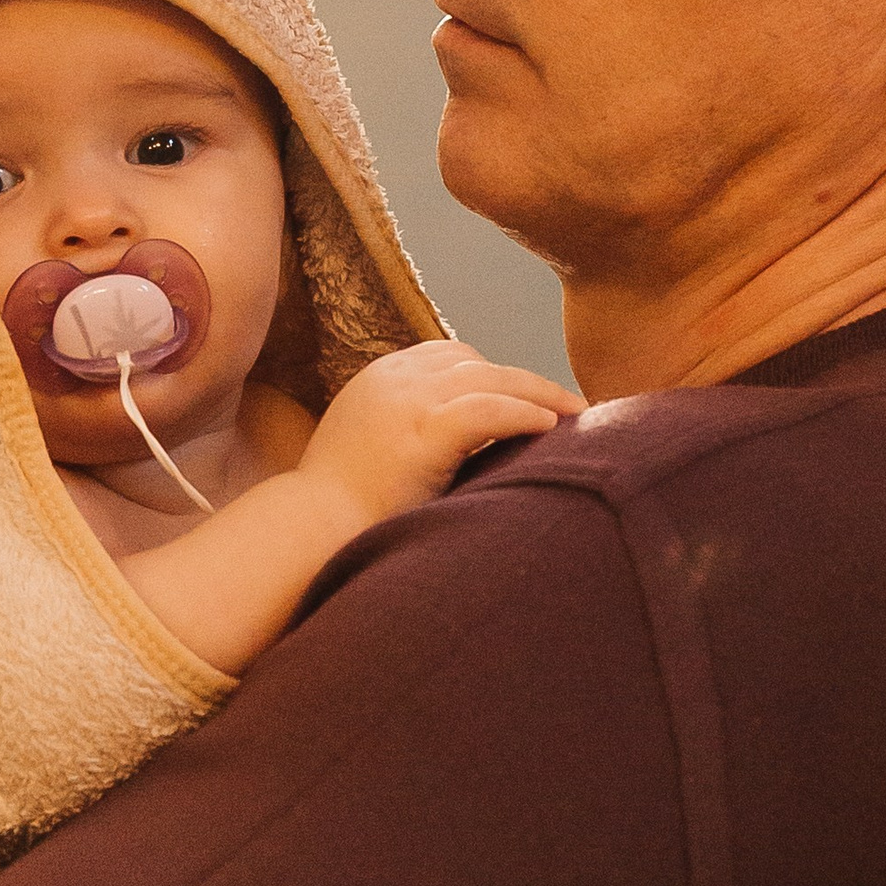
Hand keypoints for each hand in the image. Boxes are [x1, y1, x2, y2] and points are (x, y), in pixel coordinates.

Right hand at [300, 341, 578, 536]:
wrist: (309, 530)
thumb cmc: (340, 506)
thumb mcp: (370, 447)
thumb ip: (406, 430)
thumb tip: (459, 441)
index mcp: (380, 377)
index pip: (449, 355)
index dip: (493, 373)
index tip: (526, 397)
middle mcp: (395, 378)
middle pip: (477, 361)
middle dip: (525, 379)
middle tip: (568, 403)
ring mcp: (408, 401)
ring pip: (492, 378)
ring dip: (540, 393)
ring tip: (577, 413)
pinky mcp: (423, 431)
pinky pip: (489, 409)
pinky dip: (525, 413)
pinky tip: (551, 427)